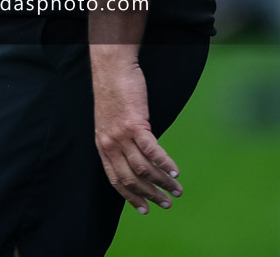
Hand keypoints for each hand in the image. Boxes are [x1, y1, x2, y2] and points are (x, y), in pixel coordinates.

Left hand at [91, 49, 181, 213]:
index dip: (131, 197)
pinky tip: (175, 171)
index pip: (116, 180)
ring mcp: (122, 135)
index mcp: (103, 145)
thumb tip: (135, 157)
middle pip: (131, 179)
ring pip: (143, 168)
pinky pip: (152, 150)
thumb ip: (119, 141)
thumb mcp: (110, 122)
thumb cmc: (114, 92)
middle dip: (150, 195)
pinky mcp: (135, 123)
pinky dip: (165, 163)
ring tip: (176, 189)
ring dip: (162, 182)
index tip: (145, 209)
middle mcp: (110, 144)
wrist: (112, 69)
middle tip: (167, 204)